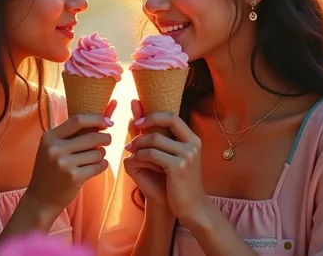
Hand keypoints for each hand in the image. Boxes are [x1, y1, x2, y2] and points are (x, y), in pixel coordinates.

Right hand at [26, 100, 116, 217]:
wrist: (41, 198)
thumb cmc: (51, 169)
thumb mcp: (54, 147)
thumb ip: (73, 133)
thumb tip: (104, 115)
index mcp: (50, 137)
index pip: (78, 120)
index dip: (96, 119)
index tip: (108, 122)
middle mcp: (55, 149)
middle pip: (92, 137)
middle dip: (105, 138)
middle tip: (107, 141)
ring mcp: (64, 164)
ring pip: (97, 153)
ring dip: (101, 155)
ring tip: (94, 158)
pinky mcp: (74, 177)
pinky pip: (98, 166)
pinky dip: (102, 165)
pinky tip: (96, 167)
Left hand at [125, 107, 209, 221]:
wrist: (192, 207)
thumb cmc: (178, 182)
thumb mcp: (171, 158)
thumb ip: (157, 140)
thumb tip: (135, 118)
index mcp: (193, 140)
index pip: (172, 117)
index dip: (154, 116)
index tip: (138, 122)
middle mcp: (192, 144)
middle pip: (164, 123)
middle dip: (144, 128)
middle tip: (130, 140)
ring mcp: (187, 155)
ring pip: (154, 140)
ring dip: (138, 145)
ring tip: (130, 152)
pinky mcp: (178, 167)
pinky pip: (151, 154)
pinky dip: (139, 156)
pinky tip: (135, 161)